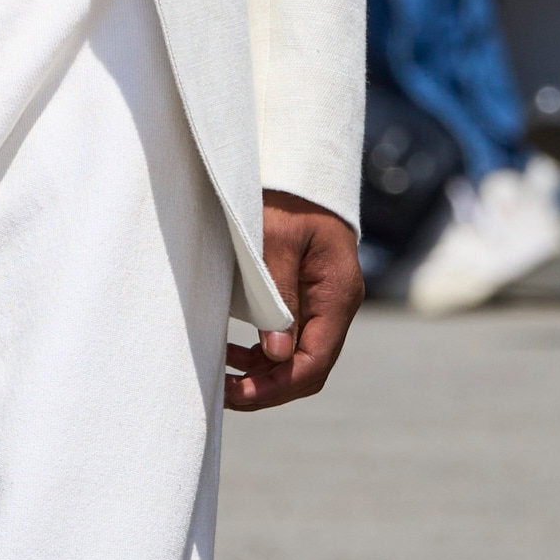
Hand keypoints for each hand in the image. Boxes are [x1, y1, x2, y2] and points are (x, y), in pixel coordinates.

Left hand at [225, 192, 363, 412]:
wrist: (297, 166)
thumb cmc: (285, 196)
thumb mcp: (276, 242)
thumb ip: (277, 297)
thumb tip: (274, 355)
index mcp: (337, 294)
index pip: (314, 363)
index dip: (275, 387)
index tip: (235, 394)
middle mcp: (337, 304)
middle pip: (308, 369)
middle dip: (267, 388)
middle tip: (222, 393)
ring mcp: (324, 303)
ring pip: (298, 359)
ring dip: (262, 375)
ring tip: (223, 374)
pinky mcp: (306, 298)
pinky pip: (290, 341)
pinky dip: (262, 355)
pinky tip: (234, 354)